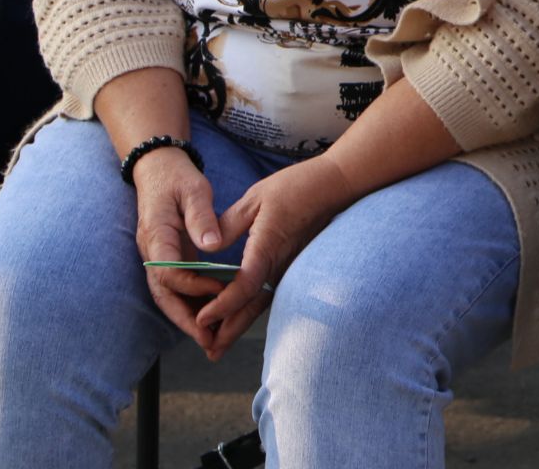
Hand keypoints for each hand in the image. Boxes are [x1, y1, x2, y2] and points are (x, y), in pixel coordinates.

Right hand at [130, 148, 227, 350]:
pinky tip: (211, 316)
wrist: (159, 171)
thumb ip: (202, 216)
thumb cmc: (178, 179)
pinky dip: (190, 304)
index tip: (219, 290)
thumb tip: (213, 245)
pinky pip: (176, 288)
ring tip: (213, 339)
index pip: (168, 272)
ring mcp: (157, 259)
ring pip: (167, 296)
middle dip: (185, 319)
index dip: (193, 284)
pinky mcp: (168, 260)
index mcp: (156, 236)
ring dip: (187, 318)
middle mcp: (152, 253)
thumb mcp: (193, 190)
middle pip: (163, 294)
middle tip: (210, 340)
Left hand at [193, 156, 358, 359]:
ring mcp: (289, 267)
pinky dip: (252, 309)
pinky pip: (270, 293)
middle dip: (229, 331)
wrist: (337, 184)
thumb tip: (206, 249)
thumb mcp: (256, 198)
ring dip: (240, 325)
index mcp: (267, 247)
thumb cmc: (297, 187)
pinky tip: (241, 316)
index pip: (244, 287)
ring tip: (220, 344)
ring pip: (262, 304)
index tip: (201, 320)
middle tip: (210, 353)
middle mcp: (280, 264)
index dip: (221, 307)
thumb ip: (228, 224)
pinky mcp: (293, 264)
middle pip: (252, 307)